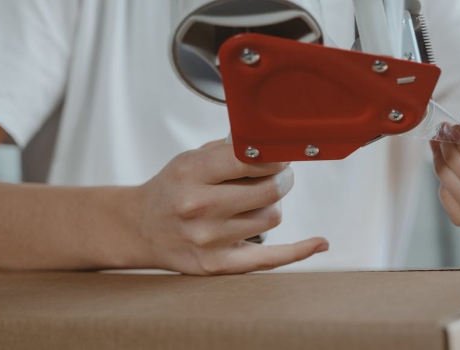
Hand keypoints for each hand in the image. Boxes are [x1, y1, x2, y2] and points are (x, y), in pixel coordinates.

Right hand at [130, 140, 327, 274]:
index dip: (275, 155)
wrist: (140, 229)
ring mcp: (209, 240)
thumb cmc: (172, 189)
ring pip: (272, 217)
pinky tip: (319, 242)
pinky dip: (300, 250)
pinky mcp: (217, 265)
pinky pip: (272, 258)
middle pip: (270, 190)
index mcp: (191, 173)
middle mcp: (199, 207)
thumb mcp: (191, 158)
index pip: (250, 160)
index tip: (281, 153)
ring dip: (272, 206)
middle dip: (283, 178)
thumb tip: (272, 142)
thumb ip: (230, 150)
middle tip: (280, 174)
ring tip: (255, 202)